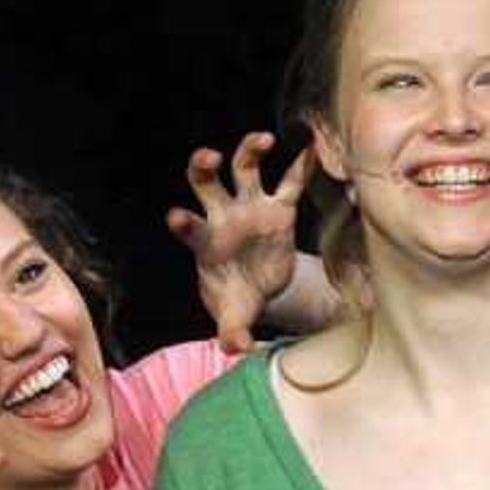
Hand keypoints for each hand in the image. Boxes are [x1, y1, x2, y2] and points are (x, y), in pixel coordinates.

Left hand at [170, 130, 315, 354]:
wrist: (259, 287)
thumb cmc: (238, 299)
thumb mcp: (234, 317)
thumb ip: (232, 331)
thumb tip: (236, 349)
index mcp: (207, 242)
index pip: (190, 227)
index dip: (183, 222)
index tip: (177, 217)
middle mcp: (224, 216)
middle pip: (206, 181)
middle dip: (203, 167)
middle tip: (209, 158)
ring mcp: (252, 207)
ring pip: (245, 167)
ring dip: (250, 149)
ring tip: (264, 141)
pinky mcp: (280, 208)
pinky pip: (291, 181)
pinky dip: (301, 164)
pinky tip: (312, 146)